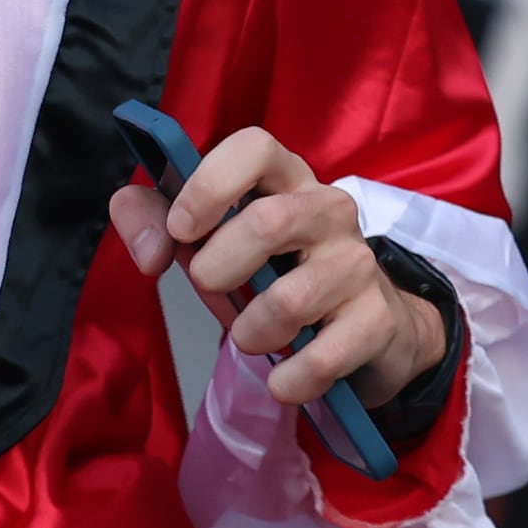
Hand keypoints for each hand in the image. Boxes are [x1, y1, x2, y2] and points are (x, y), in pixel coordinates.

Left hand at [111, 127, 448, 409]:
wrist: (365, 327)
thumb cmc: (274, 271)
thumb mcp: (208, 237)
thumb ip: (153, 221)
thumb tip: (150, 251)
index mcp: (284, 177)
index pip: (255, 147)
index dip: (210, 183)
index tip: (181, 229)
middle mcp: (328, 209)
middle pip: (270, 221)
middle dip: (219, 268)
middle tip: (207, 288)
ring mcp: (358, 262)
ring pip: (293, 297)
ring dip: (252, 330)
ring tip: (248, 337)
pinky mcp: (377, 318)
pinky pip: (327, 354)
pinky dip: (293, 377)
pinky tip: (282, 381)